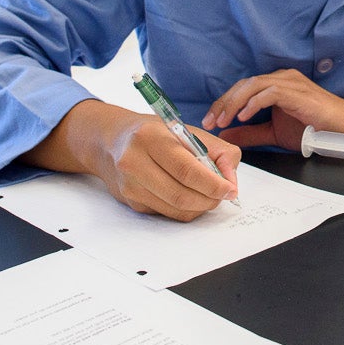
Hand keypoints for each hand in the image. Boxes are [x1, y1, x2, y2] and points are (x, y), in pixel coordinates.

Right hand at [20, 99, 240, 221]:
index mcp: (151, 138)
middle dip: (210, 200)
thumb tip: (231, 182)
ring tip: (208, 194)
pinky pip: (166, 213)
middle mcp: (135, 162)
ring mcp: (129, 185)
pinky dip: (185, 208)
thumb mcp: (188, 131)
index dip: (213, 184)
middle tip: (223, 195)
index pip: (187, 170)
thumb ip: (219, 152)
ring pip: (175, 209)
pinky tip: (188, 194)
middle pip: (181, 195)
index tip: (230, 189)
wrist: (112, 141)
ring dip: (200, 207)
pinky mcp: (130, 201)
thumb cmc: (156, 133)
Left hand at [203, 68, 343, 149]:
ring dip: (234, 103)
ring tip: (222, 120)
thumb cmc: (314, 128)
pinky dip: (253, 103)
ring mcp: (289, 82)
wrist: (343, 129)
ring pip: (253, 85)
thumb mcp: (274, 133)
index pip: (242, 88)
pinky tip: (243, 116)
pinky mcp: (296, 91)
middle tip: (209, 121)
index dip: (223, 103)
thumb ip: (251, 132)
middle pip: (243, 84)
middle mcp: (281, 78)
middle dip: (223, 103)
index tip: (209, 121)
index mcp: (275, 85)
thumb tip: (227, 134)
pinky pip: (269, 93)